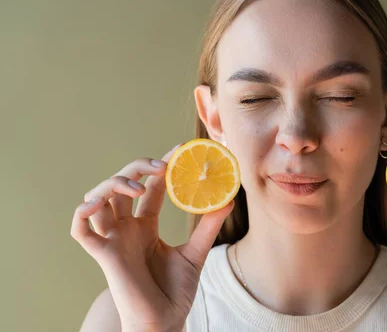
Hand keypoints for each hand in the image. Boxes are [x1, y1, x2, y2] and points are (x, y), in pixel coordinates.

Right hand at [71, 143, 233, 331]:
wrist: (164, 322)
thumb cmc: (175, 292)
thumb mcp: (195, 253)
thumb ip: (208, 227)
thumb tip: (228, 200)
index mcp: (145, 226)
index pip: (150, 188)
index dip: (160, 167)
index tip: (179, 149)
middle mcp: (126, 229)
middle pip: (122, 185)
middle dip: (139, 168)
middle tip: (164, 166)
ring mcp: (113, 239)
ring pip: (99, 198)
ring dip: (114, 183)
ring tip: (139, 186)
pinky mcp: (103, 255)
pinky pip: (81, 230)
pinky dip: (82, 213)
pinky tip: (97, 202)